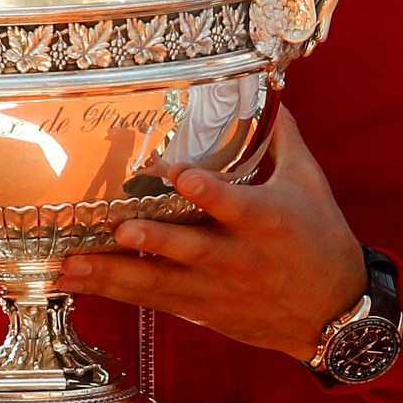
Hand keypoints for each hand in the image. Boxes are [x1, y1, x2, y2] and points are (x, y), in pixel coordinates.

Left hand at [59, 110, 367, 362]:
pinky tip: (79, 283)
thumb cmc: (321, 240)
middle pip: (189, 250)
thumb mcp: (309, 184)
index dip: (208, 191)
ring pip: (159, 284)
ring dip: (113, 276)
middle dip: (152, 242)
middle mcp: (240, 257)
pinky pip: (154, 301)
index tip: (179, 174)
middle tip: (118, 230)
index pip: (235, 204)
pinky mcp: (202, 310)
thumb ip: (281, 138)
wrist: (333, 313)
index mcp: (268, 221)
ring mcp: (217, 289)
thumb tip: (265, 89)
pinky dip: (116, 293)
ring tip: (69, 266)